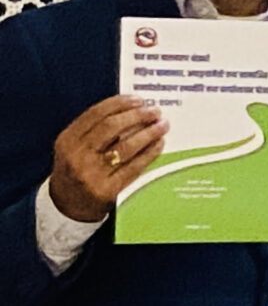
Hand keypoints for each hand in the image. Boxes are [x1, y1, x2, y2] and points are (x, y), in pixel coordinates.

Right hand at [46, 94, 167, 223]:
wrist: (66, 206)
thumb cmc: (75, 171)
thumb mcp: (73, 147)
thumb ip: (94, 129)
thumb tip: (131, 108)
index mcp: (67, 141)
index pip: (95, 114)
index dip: (119, 103)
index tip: (137, 99)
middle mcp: (77, 156)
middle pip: (111, 127)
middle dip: (137, 115)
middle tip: (154, 111)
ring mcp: (91, 174)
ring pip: (126, 146)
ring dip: (148, 133)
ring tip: (162, 125)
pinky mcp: (107, 190)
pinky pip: (134, 167)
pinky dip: (150, 152)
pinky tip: (159, 144)